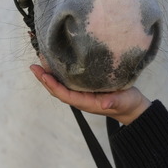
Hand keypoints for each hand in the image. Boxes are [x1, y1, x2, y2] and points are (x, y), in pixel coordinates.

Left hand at [30, 64, 149, 123]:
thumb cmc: (127, 104)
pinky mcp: (86, 86)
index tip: (42, 74)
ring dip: (50, 73)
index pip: (64, 94)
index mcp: (85, 102)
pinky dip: (60, 70)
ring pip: (61, 83)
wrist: (133, 107)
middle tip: (34, 65)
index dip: (52, 85)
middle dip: (45, 78)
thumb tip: (104, 103)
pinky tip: (58, 60)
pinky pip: (69, 79)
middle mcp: (80, 98)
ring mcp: (82, 92)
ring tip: (41, 60)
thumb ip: (113, 102)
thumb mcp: (122, 102)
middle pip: (57, 89)